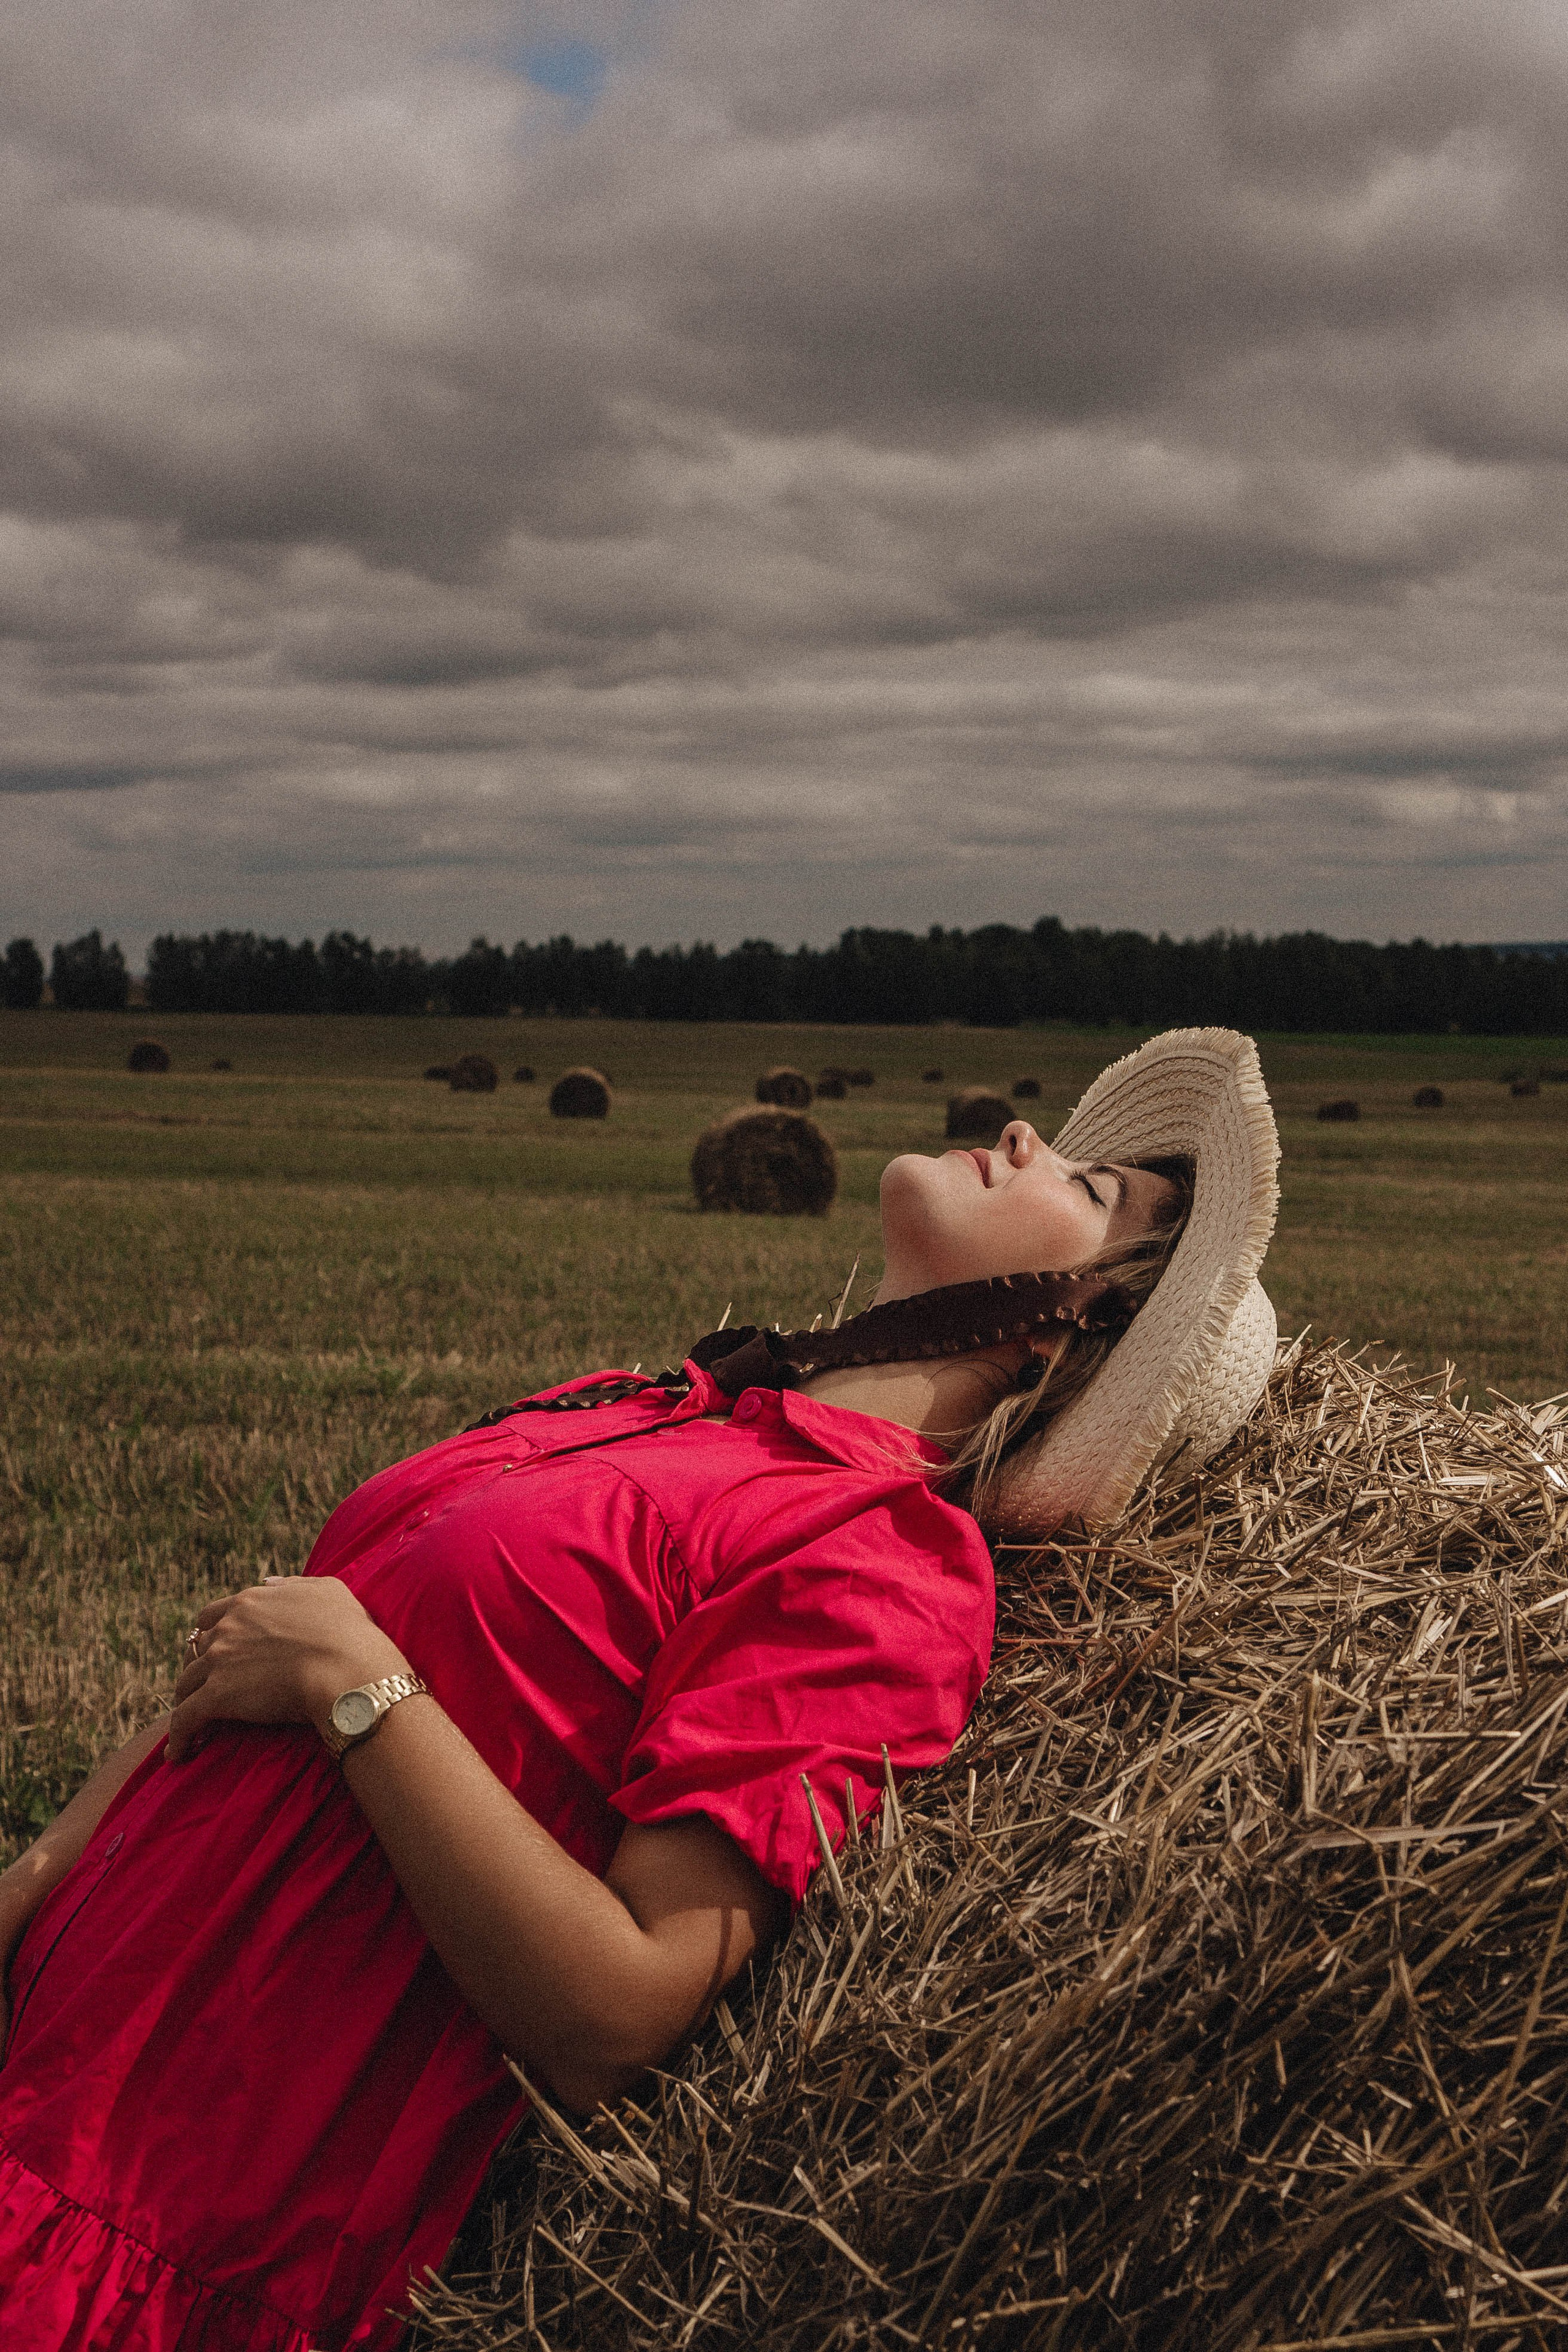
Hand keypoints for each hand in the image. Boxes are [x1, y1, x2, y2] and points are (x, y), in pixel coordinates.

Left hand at [166, 1578, 409, 1763]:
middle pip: (197, 1649)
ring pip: (186, 1682)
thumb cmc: (349, 1632)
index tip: (218, 1651)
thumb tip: (268, 1581)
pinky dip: (178, 1736)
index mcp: (251, 1602)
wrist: (349, 1670)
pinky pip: (185, 1718)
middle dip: (199, 1667)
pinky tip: (178, 1753)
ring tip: (191, 1723)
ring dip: (187, 1700)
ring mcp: (220, 1661)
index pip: (212, 1616)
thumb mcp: (327, 1590)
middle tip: (207, 1687)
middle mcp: (228, 1627)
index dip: (212, 1634)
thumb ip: (292, 1583)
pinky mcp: (218, 1696)